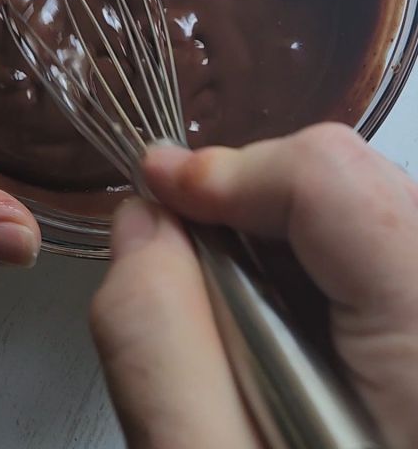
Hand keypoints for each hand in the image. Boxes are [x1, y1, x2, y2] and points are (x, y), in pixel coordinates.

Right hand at [91, 123, 417, 447]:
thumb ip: (158, 341)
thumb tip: (142, 221)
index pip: (331, 179)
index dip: (232, 173)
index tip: (159, 194)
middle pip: (352, 184)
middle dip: (254, 211)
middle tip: (190, 270)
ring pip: (365, 212)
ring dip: (285, 249)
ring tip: (247, 331)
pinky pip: (380, 256)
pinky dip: (319, 279)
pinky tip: (294, 347)